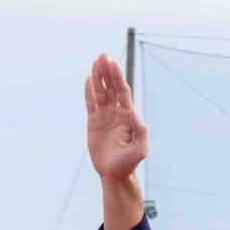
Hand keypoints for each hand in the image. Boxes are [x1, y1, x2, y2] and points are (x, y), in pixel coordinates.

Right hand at [84, 53, 147, 179]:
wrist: (114, 174)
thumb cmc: (129, 162)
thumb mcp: (140, 149)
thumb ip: (140, 131)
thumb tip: (134, 114)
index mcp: (127, 116)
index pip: (122, 92)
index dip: (117, 77)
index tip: (112, 64)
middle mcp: (116, 113)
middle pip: (111, 88)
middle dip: (107, 72)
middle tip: (102, 56)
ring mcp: (104, 117)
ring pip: (100, 93)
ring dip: (98, 78)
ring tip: (95, 62)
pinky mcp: (93, 124)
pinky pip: (90, 105)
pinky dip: (89, 92)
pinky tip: (89, 80)